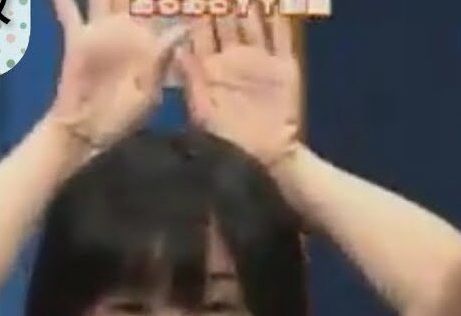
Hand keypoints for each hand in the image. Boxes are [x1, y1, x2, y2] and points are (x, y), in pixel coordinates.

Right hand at [46, 0, 185, 151]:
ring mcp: (101, 34)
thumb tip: (184, 27)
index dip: (171, 0)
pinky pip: (69, 14)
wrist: (85, 132)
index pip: (164, 13)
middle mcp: (126, 33)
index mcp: (149, 45)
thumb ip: (162, 59)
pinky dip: (63, 1)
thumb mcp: (148, 94)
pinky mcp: (77, 41)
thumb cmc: (120, 119)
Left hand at [176, 7, 301, 165]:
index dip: (197, 14)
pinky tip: (277, 2)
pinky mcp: (284, 66)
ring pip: (255, 25)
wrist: (257, 156)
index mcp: (211, 67)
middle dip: (223, 4)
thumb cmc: (222, 136)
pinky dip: (280, 18)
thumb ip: (191, 75)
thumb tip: (176, 45)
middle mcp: (234, 59)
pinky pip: (282, 37)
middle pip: (229, 24)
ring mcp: (260, 61)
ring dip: (251, 6)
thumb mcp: (200, 106)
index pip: (203, 34)